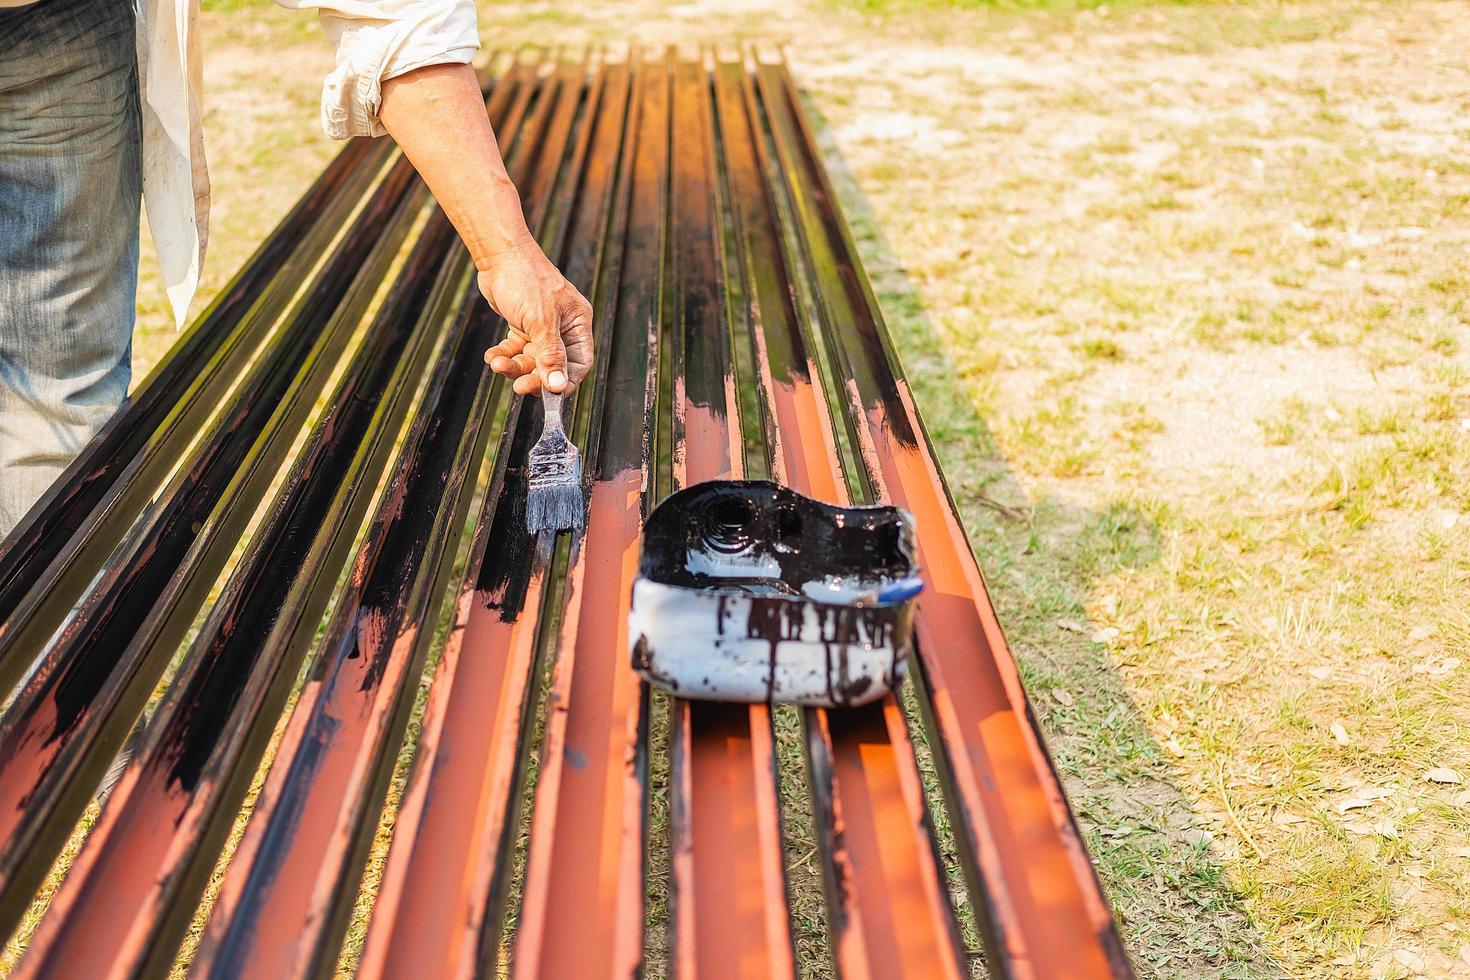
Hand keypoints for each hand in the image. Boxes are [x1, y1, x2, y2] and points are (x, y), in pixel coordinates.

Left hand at [480, 241, 592, 395]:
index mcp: (577, 324)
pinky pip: (515, 350)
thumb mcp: (540, 320)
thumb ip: (550, 354)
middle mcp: (562, 328)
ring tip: (496, 363)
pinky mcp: (522, 326)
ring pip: (530, 360)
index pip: (578, 363)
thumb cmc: (525, 279)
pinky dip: (504, 355)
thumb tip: (558, 386)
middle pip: (552, 366)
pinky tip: (492, 355)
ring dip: (513, 366)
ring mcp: (541, 328)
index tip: (548, 397)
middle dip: (533, 376)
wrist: (498, 255)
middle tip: (518, 385)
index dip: (564, 382)